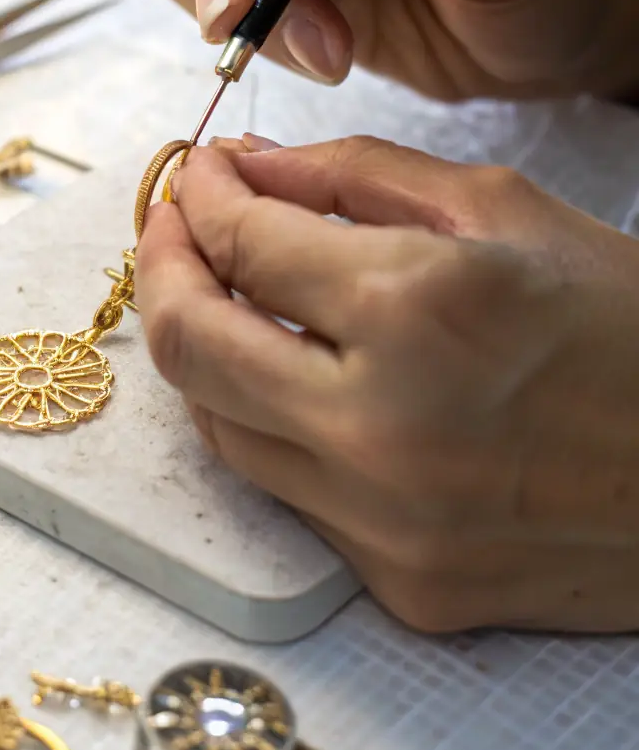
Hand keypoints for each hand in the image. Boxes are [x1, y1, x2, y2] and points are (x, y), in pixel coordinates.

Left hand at [134, 135, 638, 631]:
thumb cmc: (635, 330)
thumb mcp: (508, 211)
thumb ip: (356, 175)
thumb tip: (243, 166)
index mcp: (422, 308)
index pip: (242, 243)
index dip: (200, 198)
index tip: (198, 177)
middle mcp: (384, 425)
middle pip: (185, 345)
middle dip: (158, 270)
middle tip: (172, 230)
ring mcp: (386, 521)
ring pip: (219, 427)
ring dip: (205, 351)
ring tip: (227, 298)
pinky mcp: (401, 584)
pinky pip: (289, 493)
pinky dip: (275, 425)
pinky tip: (301, 381)